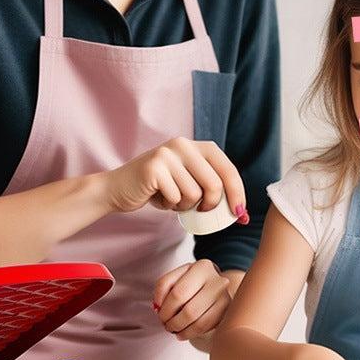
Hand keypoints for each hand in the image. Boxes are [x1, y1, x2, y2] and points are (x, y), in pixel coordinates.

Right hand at [105, 138, 244, 217]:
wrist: (118, 189)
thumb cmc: (157, 189)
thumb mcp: (187, 181)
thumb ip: (210, 186)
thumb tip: (241, 212)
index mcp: (195, 146)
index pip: (227, 168)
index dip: (237, 192)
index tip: (240, 214)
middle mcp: (182, 145)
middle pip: (214, 184)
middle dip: (211, 205)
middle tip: (200, 211)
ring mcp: (167, 154)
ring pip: (194, 194)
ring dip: (184, 205)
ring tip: (170, 198)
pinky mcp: (154, 168)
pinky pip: (175, 198)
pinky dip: (169, 206)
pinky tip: (158, 198)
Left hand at [152, 260, 233, 340]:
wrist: (214, 287)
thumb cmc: (191, 282)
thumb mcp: (177, 277)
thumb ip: (163, 286)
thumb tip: (158, 305)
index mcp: (202, 267)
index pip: (177, 293)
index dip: (165, 308)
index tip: (159, 312)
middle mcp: (217, 281)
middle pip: (188, 310)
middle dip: (171, 320)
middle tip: (165, 323)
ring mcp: (225, 298)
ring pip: (197, 321)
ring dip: (179, 328)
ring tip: (172, 328)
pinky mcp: (226, 312)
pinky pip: (205, 327)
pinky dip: (189, 333)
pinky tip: (182, 333)